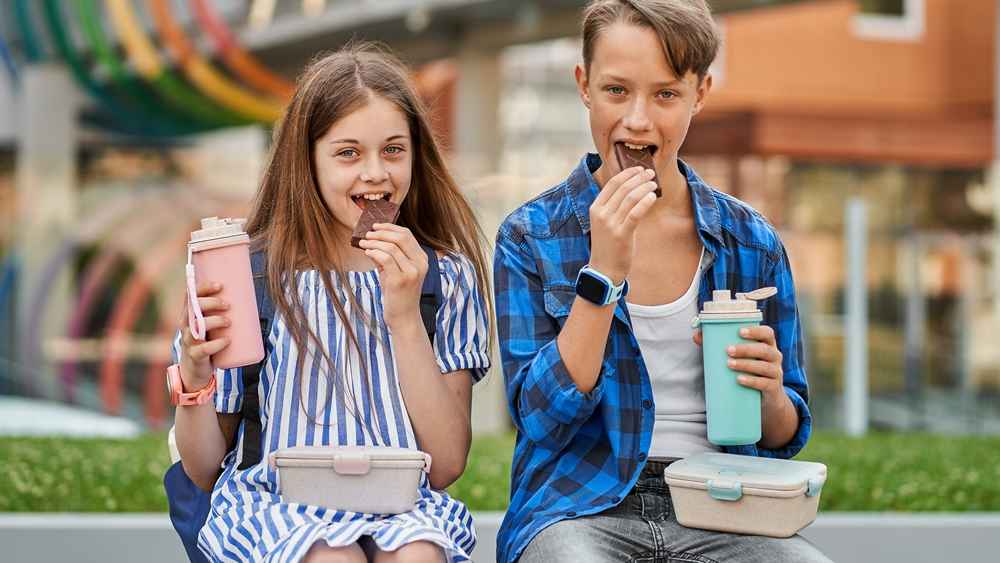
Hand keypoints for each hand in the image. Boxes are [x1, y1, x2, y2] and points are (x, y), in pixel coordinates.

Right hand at [178, 281, 229, 390]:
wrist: (195, 369)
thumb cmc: (207, 341)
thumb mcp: (211, 325)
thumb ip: (223, 313)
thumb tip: (250, 298)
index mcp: (189, 314)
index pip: (190, 296)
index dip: (203, 288)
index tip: (220, 285)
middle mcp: (186, 325)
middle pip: (193, 309)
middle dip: (211, 303)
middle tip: (228, 305)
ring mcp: (189, 341)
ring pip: (197, 327)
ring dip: (215, 321)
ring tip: (229, 322)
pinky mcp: (195, 356)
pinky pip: (204, 349)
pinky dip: (217, 344)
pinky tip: (227, 341)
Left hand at [358, 223, 426, 330]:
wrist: (404, 317)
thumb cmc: (398, 294)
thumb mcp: (397, 271)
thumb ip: (390, 256)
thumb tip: (373, 239)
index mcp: (422, 259)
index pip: (407, 235)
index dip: (390, 227)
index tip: (376, 226)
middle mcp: (420, 264)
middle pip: (400, 237)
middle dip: (381, 232)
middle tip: (367, 233)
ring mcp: (412, 272)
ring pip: (391, 247)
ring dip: (374, 243)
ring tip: (363, 244)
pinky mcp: (400, 280)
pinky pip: (385, 259)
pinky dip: (374, 252)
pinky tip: (367, 253)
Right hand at [588, 167, 657, 283]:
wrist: (603, 270)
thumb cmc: (608, 245)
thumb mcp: (605, 223)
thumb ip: (615, 208)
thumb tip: (635, 190)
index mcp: (595, 208)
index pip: (612, 183)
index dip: (627, 173)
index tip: (639, 169)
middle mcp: (601, 214)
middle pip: (623, 188)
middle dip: (639, 178)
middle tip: (651, 173)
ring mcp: (610, 224)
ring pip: (630, 198)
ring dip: (645, 187)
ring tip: (654, 184)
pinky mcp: (621, 234)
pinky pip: (636, 213)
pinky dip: (645, 202)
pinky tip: (653, 197)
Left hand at [694, 325, 783, 402]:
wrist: (766, 399)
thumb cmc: (749, 371)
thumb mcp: (739, 358)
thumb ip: (718, 346)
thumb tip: (697, 336)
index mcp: (767, 345)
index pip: (768, 333)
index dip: (756, 331)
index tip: (739, 331)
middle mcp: (775, 357)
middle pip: (765, 350)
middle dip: (746, 349)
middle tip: (728, 350)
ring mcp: (776, 372)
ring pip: (764, 366)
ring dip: (746, 364)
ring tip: (729, 364)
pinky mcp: (773, 388)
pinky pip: (765, 383)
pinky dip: (752, 381)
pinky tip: (739, 379)